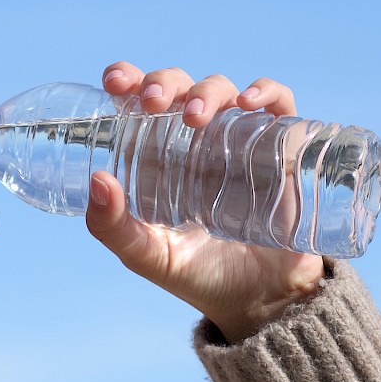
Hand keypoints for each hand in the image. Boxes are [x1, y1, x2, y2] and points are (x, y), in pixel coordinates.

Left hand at [85, 61, 326, 341]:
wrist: (262, 302)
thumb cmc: (201, 275)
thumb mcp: (149, 256)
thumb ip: (115, 228)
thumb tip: (98, 180)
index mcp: (161, 155)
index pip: (142, 102)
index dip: (128, 79)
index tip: (115, 82)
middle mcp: (199, 140)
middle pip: (180, 87)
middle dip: (164, 82)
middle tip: (151, 101)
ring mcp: (241, 140)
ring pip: (222, 90)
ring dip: (206, 91)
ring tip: (193, 116)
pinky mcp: (282, 149)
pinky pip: (279, 105)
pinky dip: (267, 92)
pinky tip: (251, 101)